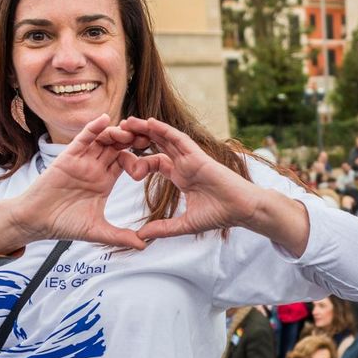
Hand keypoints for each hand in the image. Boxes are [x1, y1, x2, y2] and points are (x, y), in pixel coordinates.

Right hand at [1, 115, 145, 249]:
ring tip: (130, 131)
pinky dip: (93, 128)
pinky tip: (104, 120)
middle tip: (149, 136)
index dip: (141, 158)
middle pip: (118, 146)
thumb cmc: (64, 225)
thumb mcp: (98, 231)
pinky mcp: (67, 157)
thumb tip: (144, 246)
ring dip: (117, 133)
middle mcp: (95, 167)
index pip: (127, 162)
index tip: (156, 158)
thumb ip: (121, 236)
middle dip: (133, 140)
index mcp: (105, 180)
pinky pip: (82, 139)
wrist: (36, 222)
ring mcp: (82, 160)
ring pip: (103, 140)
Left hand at [112, 117, 274, 242]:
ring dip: (146, 129)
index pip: (155, 162)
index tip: (121, 162)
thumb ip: (163, 228)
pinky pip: (179, 139)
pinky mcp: (199, 155)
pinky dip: (164, 130)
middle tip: (117, 131)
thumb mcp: (185, 224)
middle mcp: (184, 164)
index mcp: (181, 176)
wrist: (241, 210)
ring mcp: (191, 158)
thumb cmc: (220, 215)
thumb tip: (141, 236)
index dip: (138, 161)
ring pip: (165, 138)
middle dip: (138, 137)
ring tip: (127, 121)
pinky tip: (149, 122)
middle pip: (157, 145)